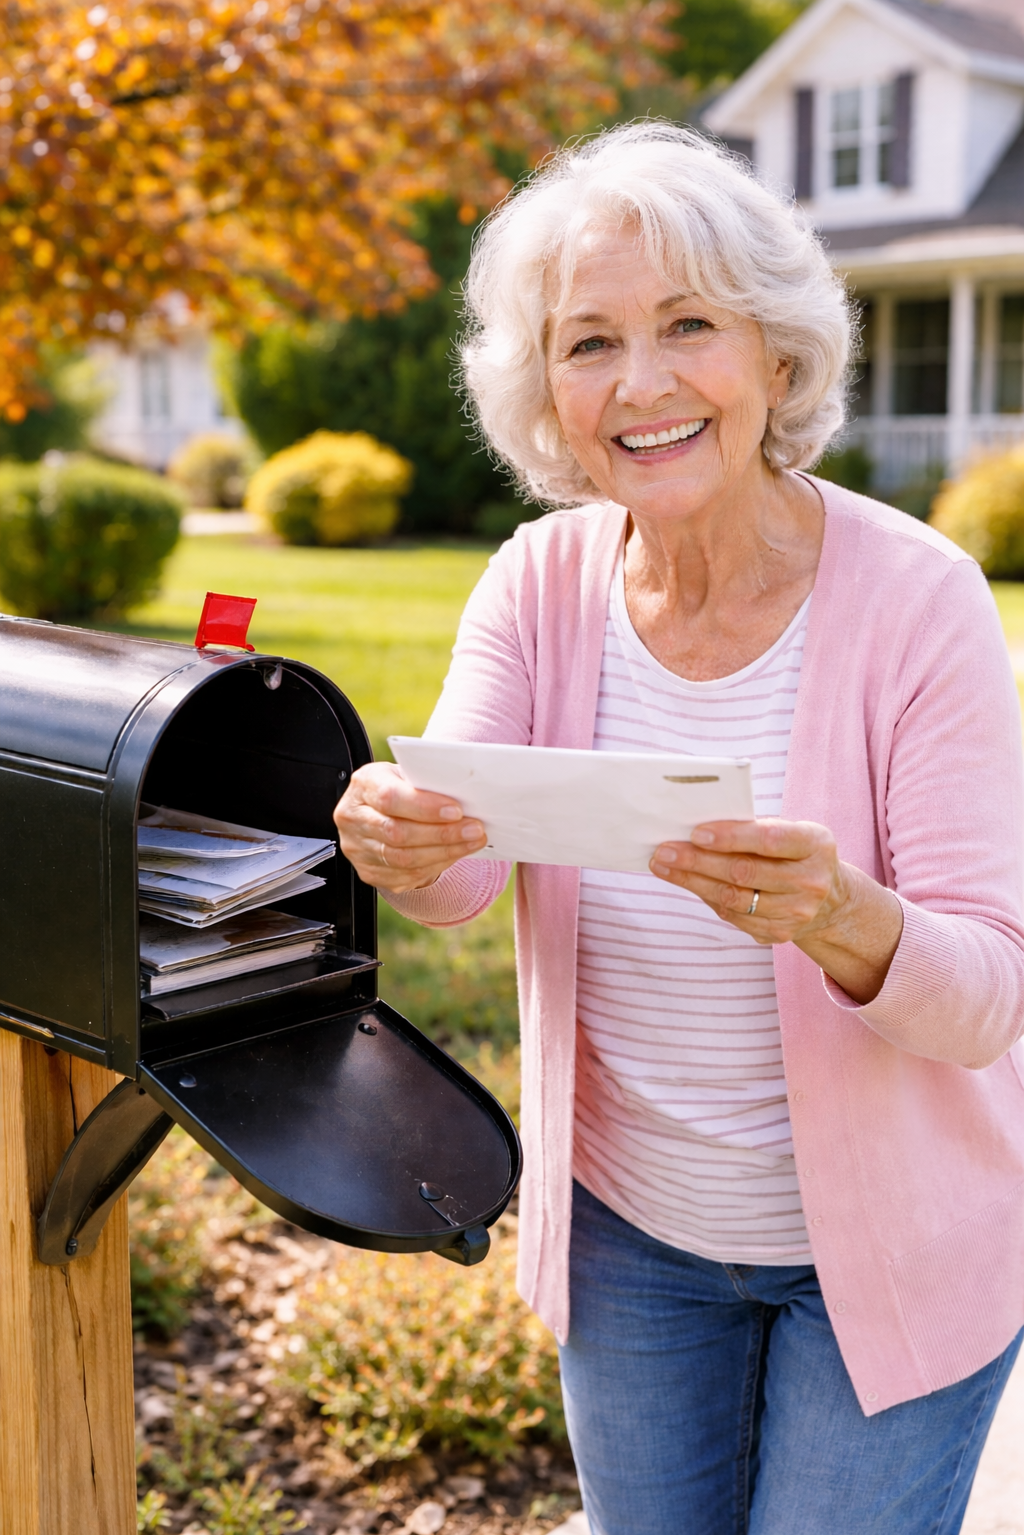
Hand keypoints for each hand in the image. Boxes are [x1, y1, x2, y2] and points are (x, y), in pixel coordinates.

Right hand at [334, 762, 486, 893]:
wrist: (378, 809)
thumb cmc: (399, 787)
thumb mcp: (408, 774)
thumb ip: (427, 783)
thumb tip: (466, 797)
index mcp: (363, 785)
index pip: (390, 798)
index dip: (424, 807)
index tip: (456, 810)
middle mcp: (353, 817)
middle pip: (397, 833)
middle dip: (442, 833)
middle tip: (474, 830)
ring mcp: (357, 848)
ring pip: (402, 859)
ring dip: (443, 852)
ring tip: (471, 842)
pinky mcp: (368, 871)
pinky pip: (404, 875)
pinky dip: (435, 866)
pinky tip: (453, 854)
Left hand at [650, 817, 902, 1003]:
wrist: (830, 900)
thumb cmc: (796, 854)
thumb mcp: (791, 832)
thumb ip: (755, 829)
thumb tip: (697, 831)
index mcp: (816, 845)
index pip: (769, 840)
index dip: (731, 837)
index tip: (695, 833)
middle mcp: (811, 881)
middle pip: (744, 872)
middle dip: (698, 861)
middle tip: (664, 850)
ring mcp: (798, 912)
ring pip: (733, 898)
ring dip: (692, 882)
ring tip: (664, 866)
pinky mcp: (781, 934)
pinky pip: (734, 916)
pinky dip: (708, 898)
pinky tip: (689, 884)